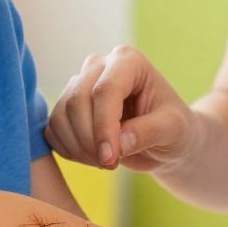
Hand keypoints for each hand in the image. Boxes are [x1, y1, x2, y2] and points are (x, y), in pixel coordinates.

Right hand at [47, 46, 196, 171]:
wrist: (164, 139)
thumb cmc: (174, 129)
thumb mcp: (173, 130)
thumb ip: (149, 132)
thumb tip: (119, 143)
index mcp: (128, 61)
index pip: (105, 90)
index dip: (103, 127)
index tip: (110, 159)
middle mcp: (98, 66)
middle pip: (77, 101)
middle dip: (91, 141)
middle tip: (112, 165)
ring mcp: (79, 84)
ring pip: (61, 116)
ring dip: (79, 148)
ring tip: (107, 162)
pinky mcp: (66, 106)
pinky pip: (53, 130)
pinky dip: (69, 151)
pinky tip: (93, 158)